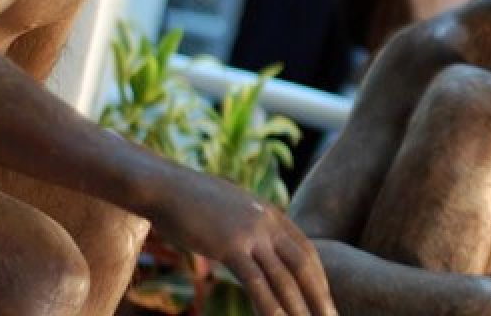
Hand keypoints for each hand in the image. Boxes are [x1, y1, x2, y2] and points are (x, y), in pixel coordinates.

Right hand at [150, 167, 337, 315]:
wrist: (166, 186)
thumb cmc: (192, 201)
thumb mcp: (231, 208)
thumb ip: (248, 224)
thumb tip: (252, 243)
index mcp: (271, 213)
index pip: (306, 249)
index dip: (317, 277)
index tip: (324, 298)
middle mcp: (268, 222)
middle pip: (303, 264)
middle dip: (319, 295)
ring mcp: (251, 233)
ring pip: (284, 277)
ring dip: (299, 308)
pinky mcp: (230, 246)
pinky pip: (255, 282)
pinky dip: (269, 305)